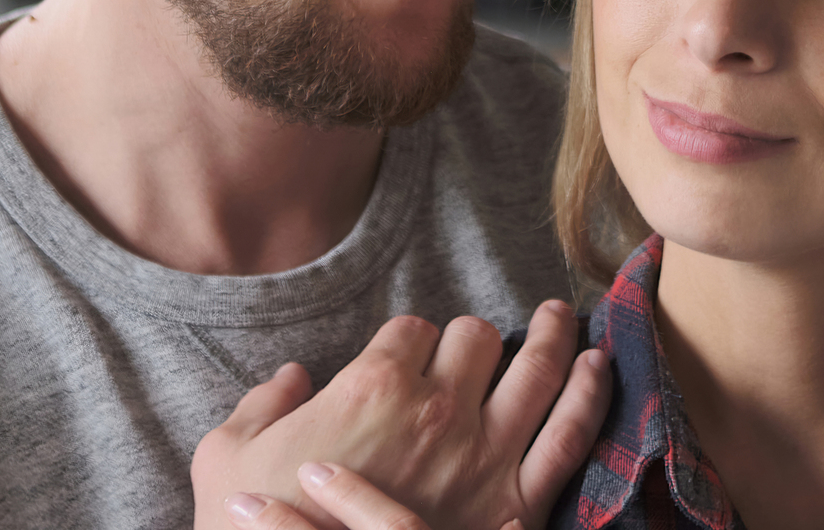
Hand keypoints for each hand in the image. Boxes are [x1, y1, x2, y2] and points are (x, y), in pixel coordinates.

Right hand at [190, 300, 610, 529]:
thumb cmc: (258, 527)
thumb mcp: (225, 457)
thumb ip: (261, 405)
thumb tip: (291, 380)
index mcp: (374, 385)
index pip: (409, 330)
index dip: (406, 340)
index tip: (403, 355)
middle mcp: (439, 408)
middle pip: (476, 338)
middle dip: (473, 336)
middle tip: (473, 343)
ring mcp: (487, 454)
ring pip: (536, 369)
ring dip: (552, 335)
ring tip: (561, 315)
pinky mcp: (518, 503)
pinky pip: (571, 434)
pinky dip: (590, 393)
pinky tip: (598, 363)